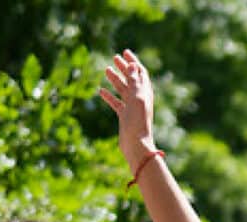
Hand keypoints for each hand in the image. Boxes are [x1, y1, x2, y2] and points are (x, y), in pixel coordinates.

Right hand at [96, 50, 158, 168]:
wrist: (136, 144)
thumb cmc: (138, 122)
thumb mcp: (136, 99)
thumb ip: (135, 82)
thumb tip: (133, 65)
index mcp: (145, 93)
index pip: (141, 73)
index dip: (134, 62)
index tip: (125, 52)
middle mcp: (140, 99)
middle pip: (132, 79)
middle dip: (124, 68)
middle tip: (115, 57)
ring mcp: (132, 108)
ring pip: (123, 90)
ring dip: (116, 79)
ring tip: (106, 69)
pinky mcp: (125, 117)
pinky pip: (116, 103)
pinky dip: (109, 96)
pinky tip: (101, 91)